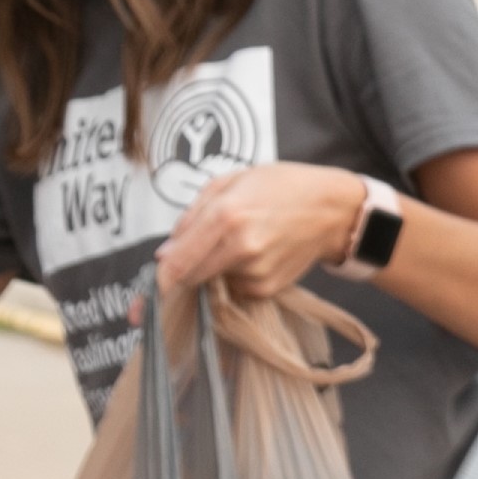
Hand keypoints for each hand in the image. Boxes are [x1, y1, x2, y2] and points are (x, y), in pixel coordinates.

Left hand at [157, 162, 365, 301]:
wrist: (332, 210)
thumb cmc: (280, 187)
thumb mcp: (229, 182)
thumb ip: (191, 217)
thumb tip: (166, 254)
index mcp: (226, 216)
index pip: (178, 263)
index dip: (158, 280)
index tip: (145, 296)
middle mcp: (240, 249)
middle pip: (191, 278)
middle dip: (184, 271)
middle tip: (196, 251)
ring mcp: (256, 272)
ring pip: (212, 281)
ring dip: (213, 268)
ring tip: (239, 240)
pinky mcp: (268, 288)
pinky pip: (234, 287)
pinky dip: (235, 274)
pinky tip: (254, 253)